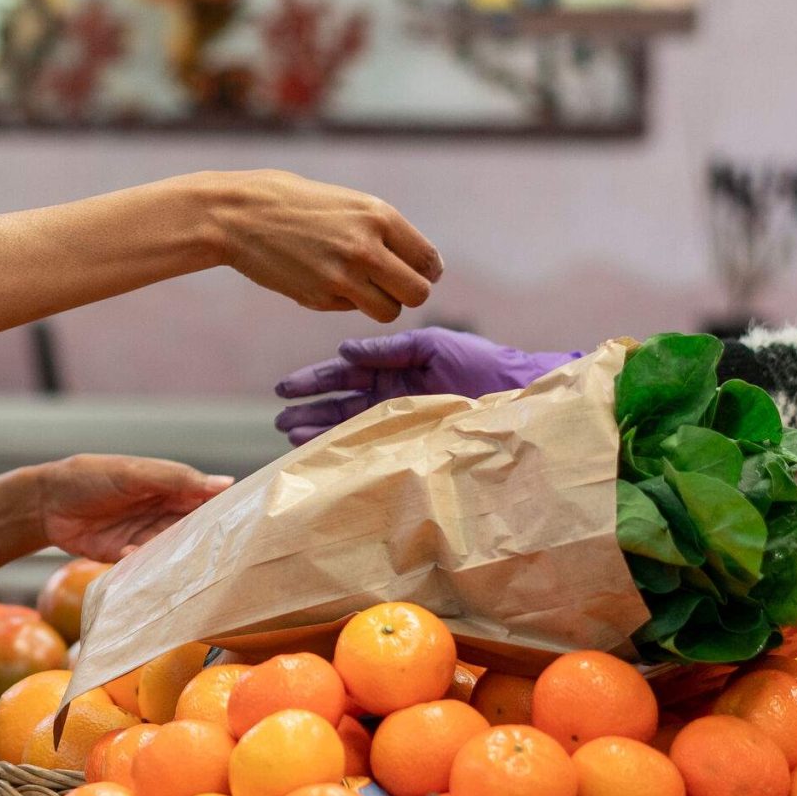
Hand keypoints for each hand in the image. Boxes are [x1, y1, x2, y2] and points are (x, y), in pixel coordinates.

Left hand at [26, 454, 231, 561]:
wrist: (45, 503)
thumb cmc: (89, 476)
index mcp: (169, 487)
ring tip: (184, 561)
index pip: (206, 499)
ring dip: (176, 556)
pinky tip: (136, 557)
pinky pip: (147, 566)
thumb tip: (226, 483)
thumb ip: (177, 479)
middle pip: (193, 529)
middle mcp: (162, 512)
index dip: (225, 511)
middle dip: (204, 540)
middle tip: (222, 554)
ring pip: (172, 550)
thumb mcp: (133, 473)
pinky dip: (147, 566)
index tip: (248, 525)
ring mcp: (145, 536)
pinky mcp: (127, 557)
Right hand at [211, 172, 444, 321]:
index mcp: (379, 217)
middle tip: (391, 286)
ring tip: (360, 288)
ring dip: (380, 304)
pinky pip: (350, 309)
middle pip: (418, 293)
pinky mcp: (320, 298)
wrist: (238, 215)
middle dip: (408, 293)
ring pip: (389, 311)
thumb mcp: (345, 204)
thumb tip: (408, 261)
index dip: (425, 271)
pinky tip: (320, 279)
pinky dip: (343, 301)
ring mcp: (343, 277)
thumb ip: (378, 230)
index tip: (412, 272)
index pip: (428, 260)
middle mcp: (368, 248)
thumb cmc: (291, 203)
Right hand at [272, 328, 580, 445]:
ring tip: (290, 435)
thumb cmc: (482, 363)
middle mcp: (391, 395)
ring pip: (349, 424)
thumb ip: (388, 348)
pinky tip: (320, 450)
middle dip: (309, 409)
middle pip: (339, 401)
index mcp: (394, 366)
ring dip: (319, 429)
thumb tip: (343, 349)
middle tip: (279, 418)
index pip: (344, 371)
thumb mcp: (433, 345)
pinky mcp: (411, 441)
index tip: (284, 388)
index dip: (314, 379)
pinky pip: (370, 444)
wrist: (518, 396)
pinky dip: (344, 447)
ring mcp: (400, 420)